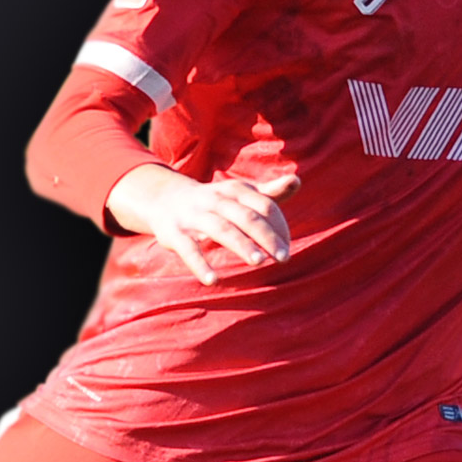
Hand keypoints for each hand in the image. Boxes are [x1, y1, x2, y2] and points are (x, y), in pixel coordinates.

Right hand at [106, 165, 299, 284]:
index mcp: (235, 190)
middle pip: (246, 216)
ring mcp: (194, 216)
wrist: (164, 199)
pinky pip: (188, 249)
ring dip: (241, 245)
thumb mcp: (240, 193)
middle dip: (267, 236)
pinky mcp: (174, 233)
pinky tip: (214, 280)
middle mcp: (216, 199)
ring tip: (259, 262)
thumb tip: (297, 181)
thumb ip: (269, 193)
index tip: (288, 248)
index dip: (279, 226)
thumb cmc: (214, 201)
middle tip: (285, 257)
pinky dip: (200, 265)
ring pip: (221, 229)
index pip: (264, 206)